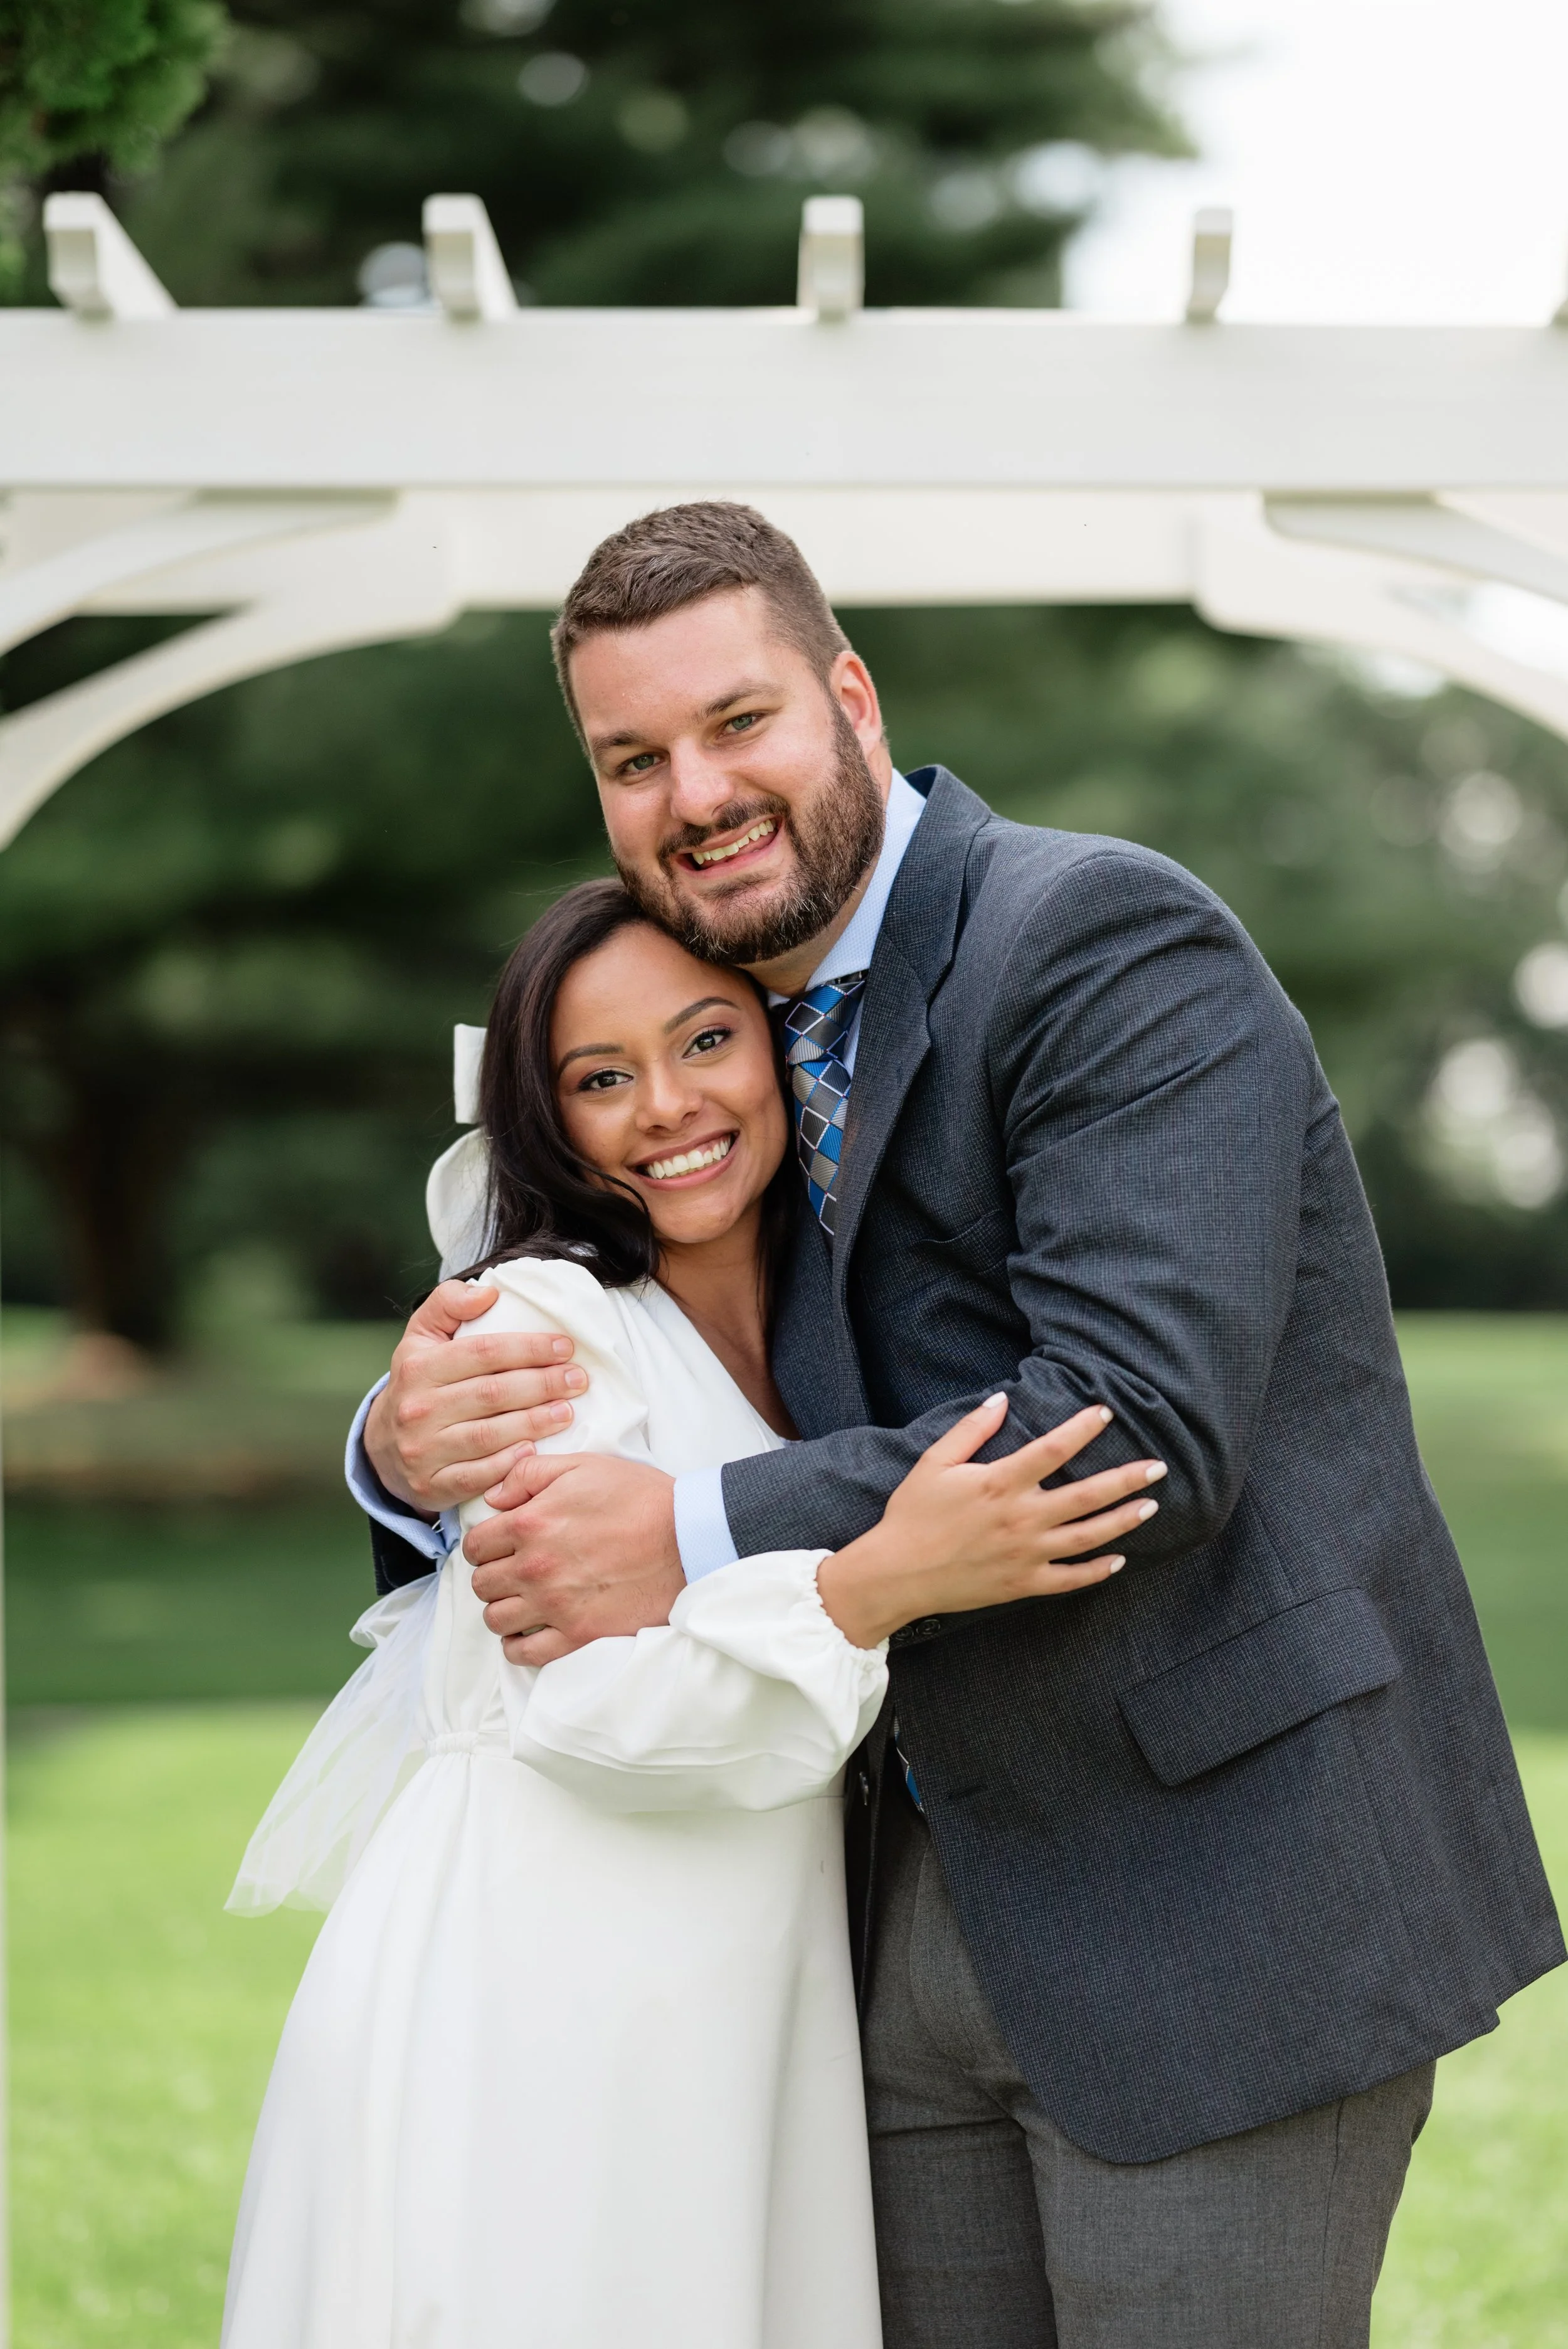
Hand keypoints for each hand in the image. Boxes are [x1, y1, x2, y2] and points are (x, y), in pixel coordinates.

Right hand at [362, 1280, 588, 1512]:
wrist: (384, 1447)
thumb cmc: (418, 1383)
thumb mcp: (421, 1336)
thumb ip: (448, 1303)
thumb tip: (489, 1292)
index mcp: (418, 1368)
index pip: (483, 1352)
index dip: (529, 1348)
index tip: (565, 1347)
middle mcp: (417, 1409)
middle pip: (492, 1394)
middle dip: (542, 1384)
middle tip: (577, 1380)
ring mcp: (423, 1451)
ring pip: (489, 1436)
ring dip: (534, 1423)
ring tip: (567, 1411)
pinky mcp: (432, 1486)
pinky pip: (477, 1476)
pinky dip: (508, 1464)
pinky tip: (535, 1451)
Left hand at [466, 1452, 683, 1665]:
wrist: (688, 1538)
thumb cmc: (640, 1498)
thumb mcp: (583, 1466)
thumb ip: (528, 1475)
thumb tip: (493, 1498)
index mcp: (530, 1524)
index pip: (475, 1545)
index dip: (484, 1543)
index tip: (499, 1544)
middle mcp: (534, 1568)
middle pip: (482, 1583)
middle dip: (492, 1574)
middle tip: (513, 1569)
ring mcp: (554, 1605)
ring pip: (496, 1619)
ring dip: (503, 1609)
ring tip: (522, 1599)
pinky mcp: (578, 1635)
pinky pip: (526, 1654)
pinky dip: (518, 1646)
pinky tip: (528, 1631)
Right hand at [815, 1399, 1163, 1649]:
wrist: (896, 1573)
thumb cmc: (912, 1514)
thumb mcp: (934, 1463)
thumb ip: (971, 1430)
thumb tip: (1002, 1400)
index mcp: (1000, 1483)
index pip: (1053, 1449)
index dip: (1083, 1428)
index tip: (1106, 1412)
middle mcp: (1021, 1517)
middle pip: (1087, 1495)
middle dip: (1126, 1479)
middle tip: (1158, 1467)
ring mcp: (1026, 1553)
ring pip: (1088, 1536)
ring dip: (1123, 1520)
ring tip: (1150, 1506)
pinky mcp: (1023, 1583)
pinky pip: (1070, 1579)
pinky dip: (1097, 1571)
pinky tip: (1119, 1560)